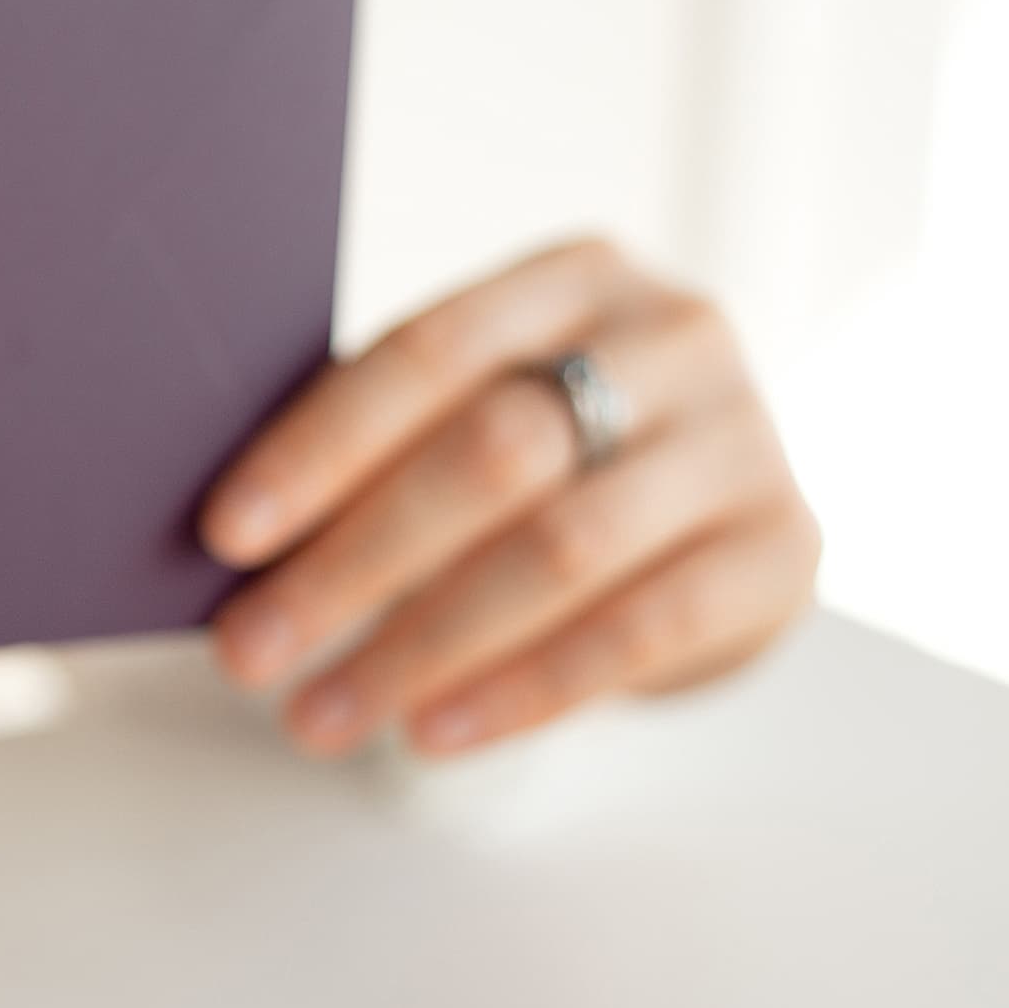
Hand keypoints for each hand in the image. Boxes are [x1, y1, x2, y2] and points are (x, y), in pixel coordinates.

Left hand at [198, 239, 819, 756]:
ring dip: (420, 647)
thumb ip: (384, 443)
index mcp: (576, 276)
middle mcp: (673, 336)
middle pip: (492, 454)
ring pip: (559, 552)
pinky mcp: (783, 549)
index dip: (320, 447)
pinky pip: (638, 632)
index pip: (429, 354)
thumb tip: (228, 537)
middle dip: (353, 564)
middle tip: (251, 652)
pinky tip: (433, 731)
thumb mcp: (477, 412)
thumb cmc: (553, 456)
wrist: (713, 517)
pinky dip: (521, 691)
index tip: (225, 534)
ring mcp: (743, 441)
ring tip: (321, 714)